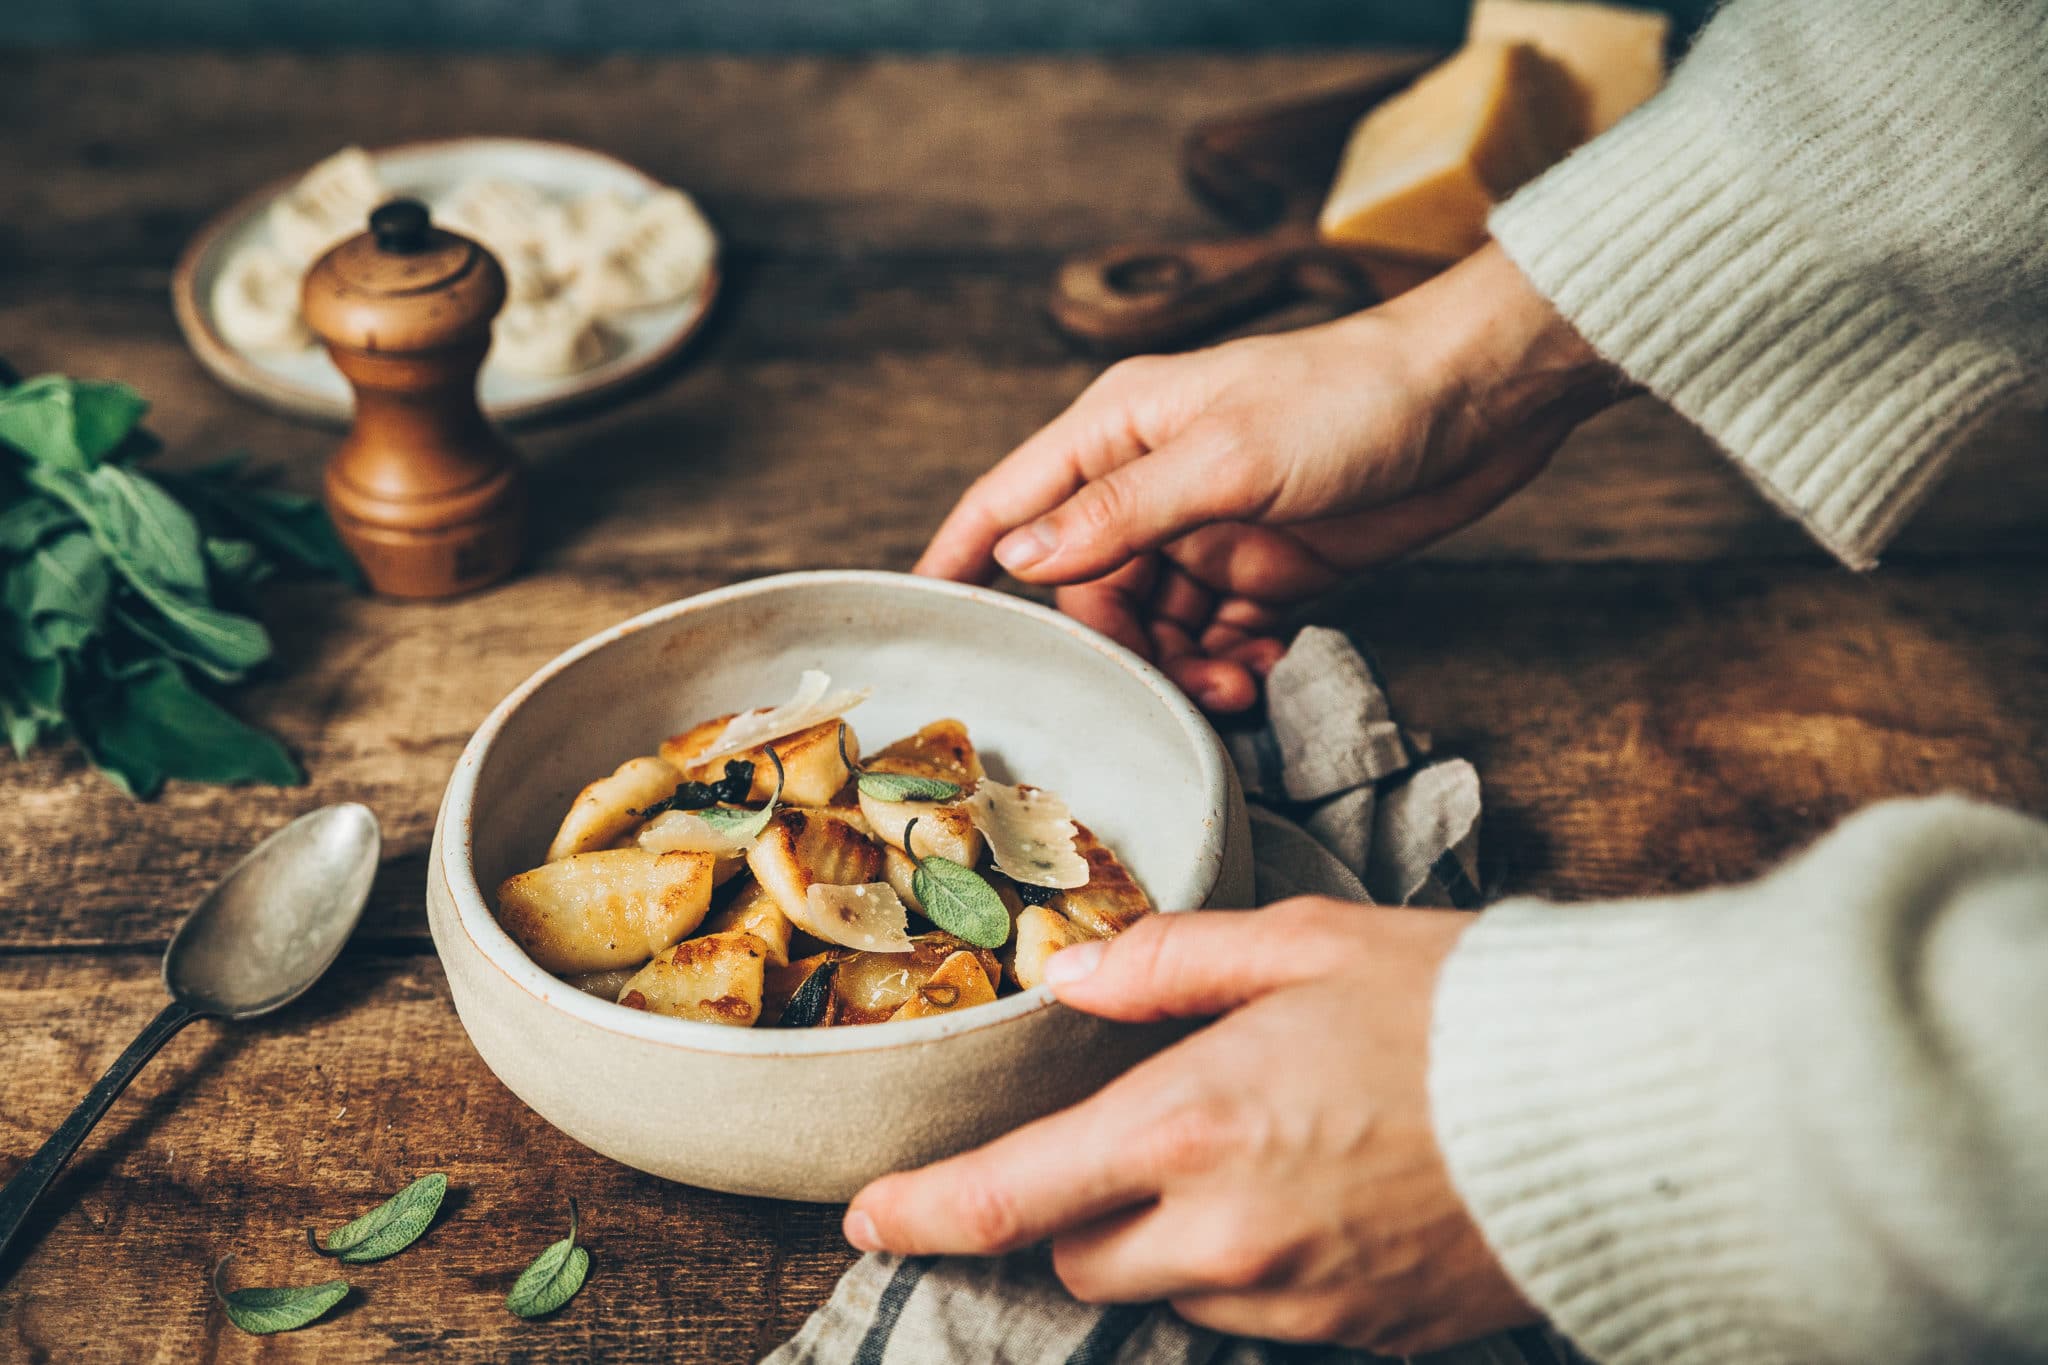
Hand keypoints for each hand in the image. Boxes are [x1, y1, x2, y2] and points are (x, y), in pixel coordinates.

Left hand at [843, 899, 1536, 1353]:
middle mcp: (1222, 1234)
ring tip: (1268, 1152)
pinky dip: (1252, 1267)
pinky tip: (1322, 1196)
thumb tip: (1075, 975)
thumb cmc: (1458, 1004)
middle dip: (1084, 1203)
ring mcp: (1291, 1300)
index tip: (870, 1216)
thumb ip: (1167, 962)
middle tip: (1152, 1131)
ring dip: (1173, 1235)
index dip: (924, 1212)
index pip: (1012, 1195)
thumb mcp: (1304, 942)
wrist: (1616, 1110)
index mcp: (1191, 1124)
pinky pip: (1254, 1317)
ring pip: (1167, 1289)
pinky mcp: (1356, 1339)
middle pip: (1081, 1255)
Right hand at [915, 245, 1617, 711]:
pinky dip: (1231, 664)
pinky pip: (1218, 636)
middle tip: (1159, 681)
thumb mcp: (1224, 458)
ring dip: (1180, 666)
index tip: (923, 622)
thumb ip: (1118, 515)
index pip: (1009, 502)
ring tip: (1232, 682)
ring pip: (1154, 625)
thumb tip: (1018, 560)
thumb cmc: (1351, 399)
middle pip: (1086, 590)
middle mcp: (1152, 481)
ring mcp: (1210, 529)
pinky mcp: (1268, 567)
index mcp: (1118, 431)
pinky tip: (1263, 669)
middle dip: (1115, 647)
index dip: (961, 560)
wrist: (1480, 403)